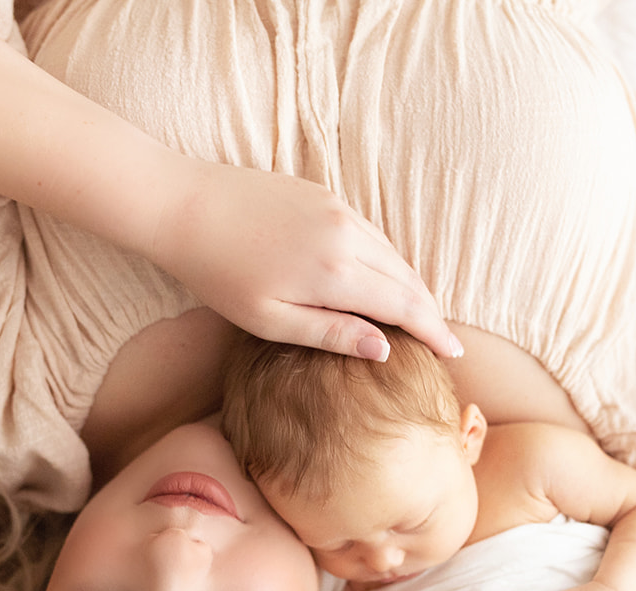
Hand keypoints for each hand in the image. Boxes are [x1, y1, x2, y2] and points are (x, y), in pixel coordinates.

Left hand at [146, 159, 462, 361]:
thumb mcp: (270, 320)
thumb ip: (331, 333)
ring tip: (419, 315)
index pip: (405, 306)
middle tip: (443, 340)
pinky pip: (370, 233)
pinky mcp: (323, 193)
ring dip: (410, 284)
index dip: (434, 331)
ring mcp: (336, 209)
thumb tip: (384, 349)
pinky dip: (386, 260)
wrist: (183, 206)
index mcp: (335, 272)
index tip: (453, 352)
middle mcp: (346, 235)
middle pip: (407, 278)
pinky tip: (382, 278)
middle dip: (429, 310)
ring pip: (392, 252)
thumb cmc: (218, 273)